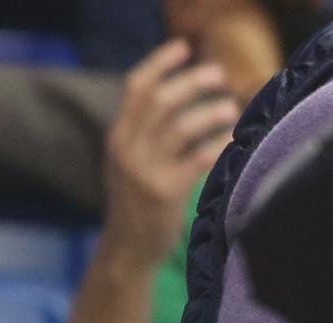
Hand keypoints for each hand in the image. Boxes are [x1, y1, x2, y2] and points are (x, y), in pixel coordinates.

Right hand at [104, 38, 236, 266]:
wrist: (126, 250)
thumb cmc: (136, 201)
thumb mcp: (127, 162)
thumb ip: (143, 129)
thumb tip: (179, 88)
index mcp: (117, 139)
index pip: (135, 88)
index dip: (160, 62)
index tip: (184, 48)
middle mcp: (127, 152)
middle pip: (162, 100)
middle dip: (195, 81)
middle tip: (219, 77)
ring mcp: (145, 173)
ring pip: (184, 126)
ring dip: (213, 112)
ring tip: (230, 110)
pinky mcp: (165, 193)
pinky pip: (200, 156)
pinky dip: (220, 143)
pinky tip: (230, 140)